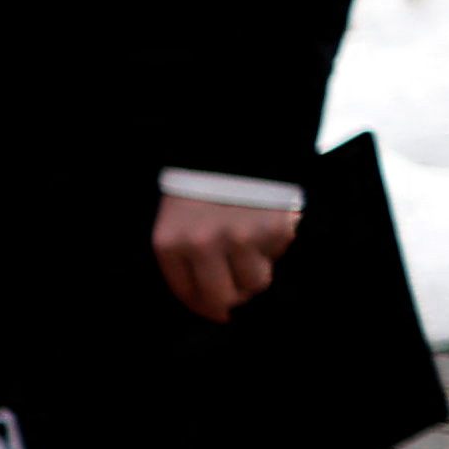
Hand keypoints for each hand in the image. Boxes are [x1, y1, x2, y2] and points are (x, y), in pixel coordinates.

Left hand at [152, 190, 294, 323]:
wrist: (234, 139)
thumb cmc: (201, 182)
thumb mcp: (175, 218)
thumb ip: (185, 257)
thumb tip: (215, 306)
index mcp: (170, 243)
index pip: (187, 294)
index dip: (203, 306)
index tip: (215, 309)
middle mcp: (204, 245)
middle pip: (224, 299)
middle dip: (231, 298)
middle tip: (236, 285)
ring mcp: (242, 239)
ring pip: (255, 283)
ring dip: (254, 271)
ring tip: (249, 247)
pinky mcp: (274, 230)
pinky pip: (278, 256)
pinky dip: (272, 246)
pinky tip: (262, 222)